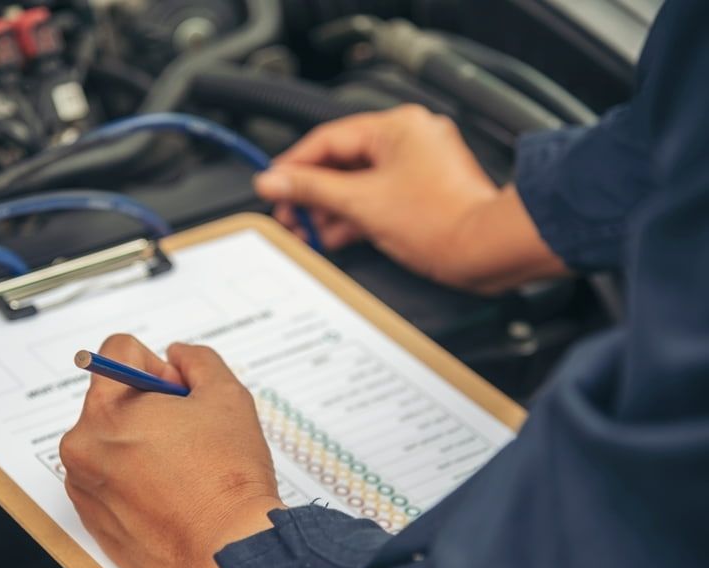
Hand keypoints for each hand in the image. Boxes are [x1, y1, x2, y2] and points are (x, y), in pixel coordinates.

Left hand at [60, 335, 283, 567]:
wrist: (227, 553)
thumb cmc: (227, 479)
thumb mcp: (225, 396)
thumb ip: (197, 361)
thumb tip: (178, 356)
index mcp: (105, 411)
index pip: (117, 353)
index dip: (158, 365)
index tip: (178, 393)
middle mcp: (82, 447)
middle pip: (112, 398)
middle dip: (148, 406)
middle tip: (187, 433)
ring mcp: (84, 487)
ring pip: (110, 441)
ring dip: (140, 443)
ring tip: (181, 468)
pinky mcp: (93, 521)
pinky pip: (109, 480)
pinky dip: (134, 479)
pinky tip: (170, 494)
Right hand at [254, 106, 566, 293]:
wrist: (486, 250)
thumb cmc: (442, 221)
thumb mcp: (361, 203)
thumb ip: (311, 189)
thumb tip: (274, 180)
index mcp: (395, 127)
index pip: (327, 139)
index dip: (294, 165)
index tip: (272, 185)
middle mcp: (408, 138)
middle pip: (341, 161)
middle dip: (311, 193)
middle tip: (288, 214)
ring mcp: (416, 165)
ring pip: (357, 181)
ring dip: (330, 207)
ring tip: (307, 230)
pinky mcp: (421, 191)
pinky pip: (375, 195)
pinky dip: (353, 214)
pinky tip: (333, 234)